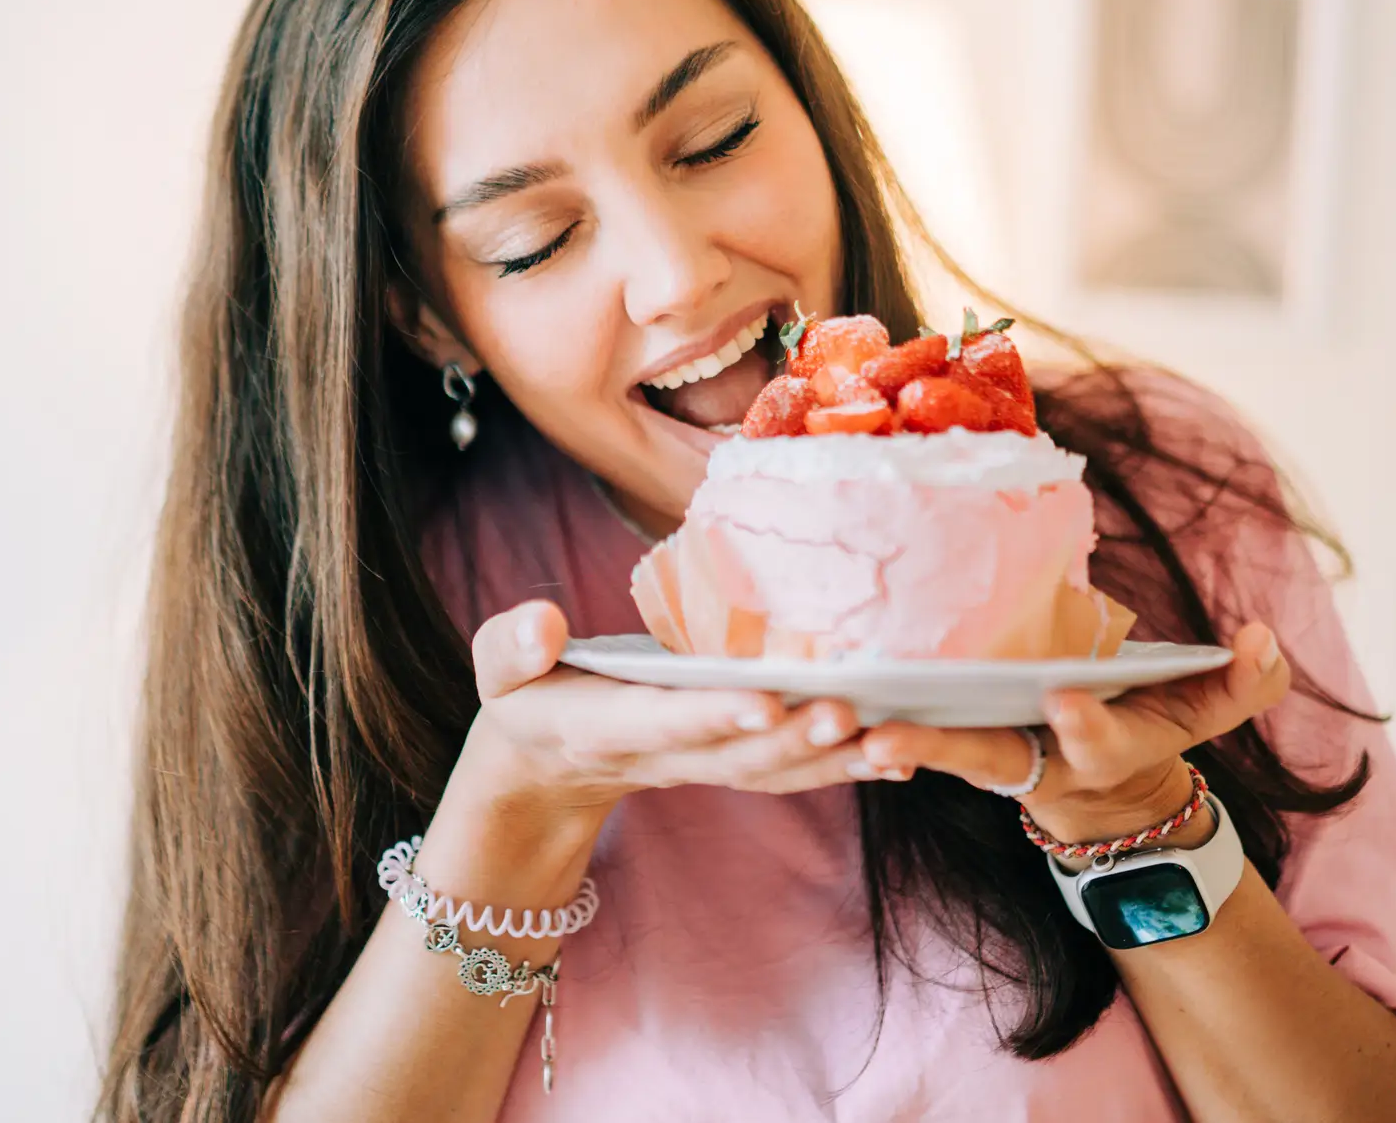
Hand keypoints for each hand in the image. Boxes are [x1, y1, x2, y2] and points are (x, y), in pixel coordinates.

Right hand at [458, 600, 884, 834]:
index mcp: (605, 726)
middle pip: (734, 754)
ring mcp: (699, 765)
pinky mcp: (727, 764)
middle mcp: (661, 754)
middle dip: (793, 738)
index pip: (662, 721)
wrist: (542, 765)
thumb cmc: (526, 696)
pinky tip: (897, 757)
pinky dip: (840, 769)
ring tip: (893, 740)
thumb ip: (512, 646)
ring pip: (771, 771)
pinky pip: (788, 773)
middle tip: (849, 711)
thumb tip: (542, 622)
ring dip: (832, 761)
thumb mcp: (498, 669)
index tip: (761, 701)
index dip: (710, 714)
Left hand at [855, 622, 1291, 844]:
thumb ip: (1243, 680)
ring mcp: (986, 753)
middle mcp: (1034, 758)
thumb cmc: (1153, 728)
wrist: (1100, 783)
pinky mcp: (950, 737)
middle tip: (894, 738)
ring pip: (931, 751)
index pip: (1095, 738)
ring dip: (889, 740)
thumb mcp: (1207, 711)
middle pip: (984, 759)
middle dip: (943, 751)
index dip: (1084, 722)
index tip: (1065, 698)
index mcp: (1099, 748)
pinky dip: (868, 723)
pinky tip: (825, 701)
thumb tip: (1262, 637)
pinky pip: (904, 732)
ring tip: (847, 727)